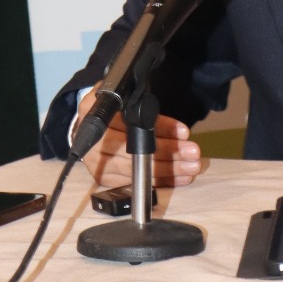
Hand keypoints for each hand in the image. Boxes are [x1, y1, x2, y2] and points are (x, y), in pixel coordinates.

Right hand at [74, 86, 203, 188]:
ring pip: (137, 169)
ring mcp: (95, 162)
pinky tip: (179, 178)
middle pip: (136, 149)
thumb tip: (167, 119)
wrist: (88, 127)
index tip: (184, 132)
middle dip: (169, 151)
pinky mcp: (102, 178)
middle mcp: (92, 140)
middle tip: (194, 153)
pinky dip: (160, 182)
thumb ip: (138, 100)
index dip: (161, 128)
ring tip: (192, 167)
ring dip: (168, 169)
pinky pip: (135, 183)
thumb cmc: (112, 111)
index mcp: (95, 113)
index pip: (134, 122)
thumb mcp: (123, 98)